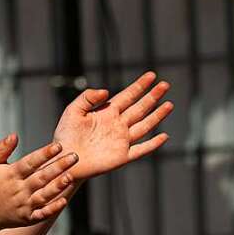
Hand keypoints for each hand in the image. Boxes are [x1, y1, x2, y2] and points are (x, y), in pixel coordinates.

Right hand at [0, 135, 78, 229]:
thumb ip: (2, 149)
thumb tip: (14, 135)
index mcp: (10, 175)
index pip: (30, 162)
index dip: (44, 154)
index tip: (57, 146)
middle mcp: (18, 190)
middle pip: (41, 177)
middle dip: (58, 167)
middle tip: (74, 157)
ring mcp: (24, 205)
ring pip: (44, 195)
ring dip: (58, 186)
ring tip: (71, 176)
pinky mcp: (27, 218)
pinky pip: (42, 213)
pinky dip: (53, 208)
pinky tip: (64, 201)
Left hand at [52, 72, 172, 180]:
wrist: (64, 159)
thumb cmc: (65, 135)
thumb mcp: (73, 111)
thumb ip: (87, 98)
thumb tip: (106, 91)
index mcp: (107, 112)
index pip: (128, 96)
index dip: (140, 86)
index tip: (152, 75)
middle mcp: (118, 125)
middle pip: (140, 108)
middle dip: (153, 96)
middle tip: (165, 85)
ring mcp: (121, 140)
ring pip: (144, 125)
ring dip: (157, 116)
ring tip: (170, 104)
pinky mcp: (122, 156)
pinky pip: (141, 149)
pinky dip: (153, 144)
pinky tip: (164, 136)